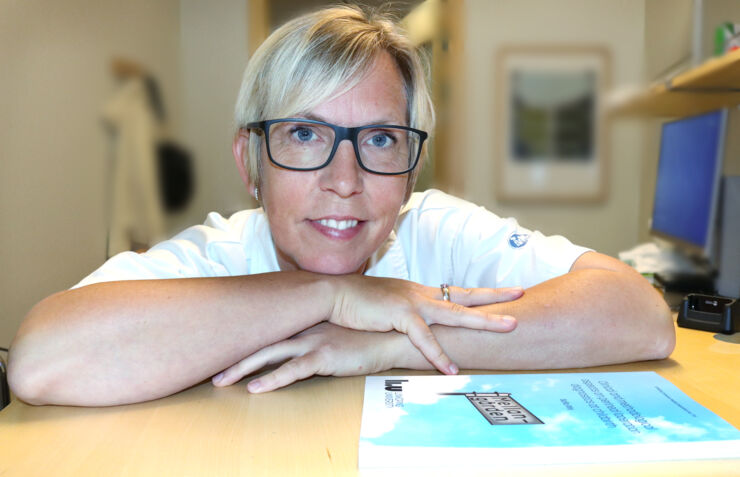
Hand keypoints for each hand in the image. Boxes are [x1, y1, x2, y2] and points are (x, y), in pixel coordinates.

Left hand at [212, 322, 396, 392]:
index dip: (244, 338)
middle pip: (261, 340)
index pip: (268, 328)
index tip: (223, 345)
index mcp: (305, 321)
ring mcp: (314, 340)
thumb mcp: (336, 331)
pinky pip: (293, 370)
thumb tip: (298, 346)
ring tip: (221, 381)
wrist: (393, 334)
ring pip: (269, 353)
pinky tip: (256, 389)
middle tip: (210, 368)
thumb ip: (316, 334)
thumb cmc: (367, 335)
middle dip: (234, 354)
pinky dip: (273, 379)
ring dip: (243, 367)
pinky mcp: (325, 356)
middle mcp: (305, 328)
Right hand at [328, 276, 521, 374]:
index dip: (482, 293)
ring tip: (508, 327)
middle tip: (522, 294)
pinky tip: (450, 368)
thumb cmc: (355, 302)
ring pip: (455, 313)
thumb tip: (413, 323)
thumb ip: (403, 313)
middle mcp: (420, 294)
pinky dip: (437, 354)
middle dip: (495, 297)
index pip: (456, 292)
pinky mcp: (399, 314)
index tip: (506, 291)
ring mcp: (412, 302)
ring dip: (483, 321)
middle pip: (464, 296)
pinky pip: (423, 337)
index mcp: (418, 293)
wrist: (332, 294)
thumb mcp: (386, 306)